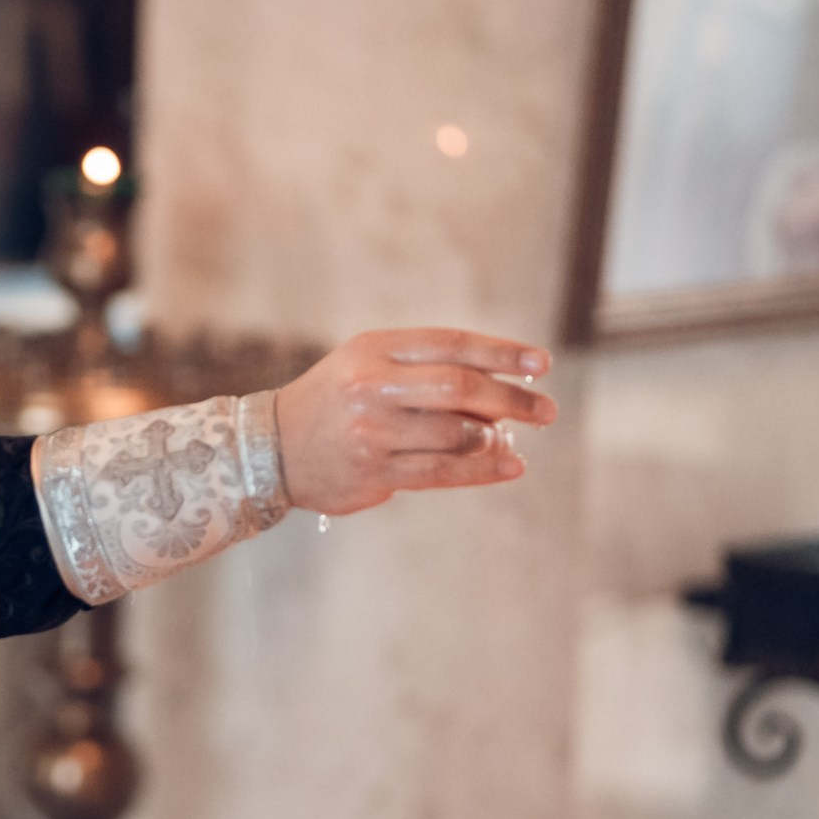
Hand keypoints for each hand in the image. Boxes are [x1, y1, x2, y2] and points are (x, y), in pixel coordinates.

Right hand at [272, 328, 554, 514]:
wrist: (271, 449)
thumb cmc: (336, 401)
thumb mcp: (369, 364)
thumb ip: (426, 367)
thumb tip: (502, 388)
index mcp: (374, 349)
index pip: (451, 344)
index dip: (502, 353)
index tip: (541, 364)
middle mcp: (372, 387)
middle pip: (459, 388)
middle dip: (511, 399)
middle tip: (546, 411)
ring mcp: (372, 433)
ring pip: (455, 434)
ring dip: (494, 438)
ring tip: (510, 439)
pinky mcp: (374, 473)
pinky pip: (442, 472)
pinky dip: (482, 469)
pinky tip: (509, 465)